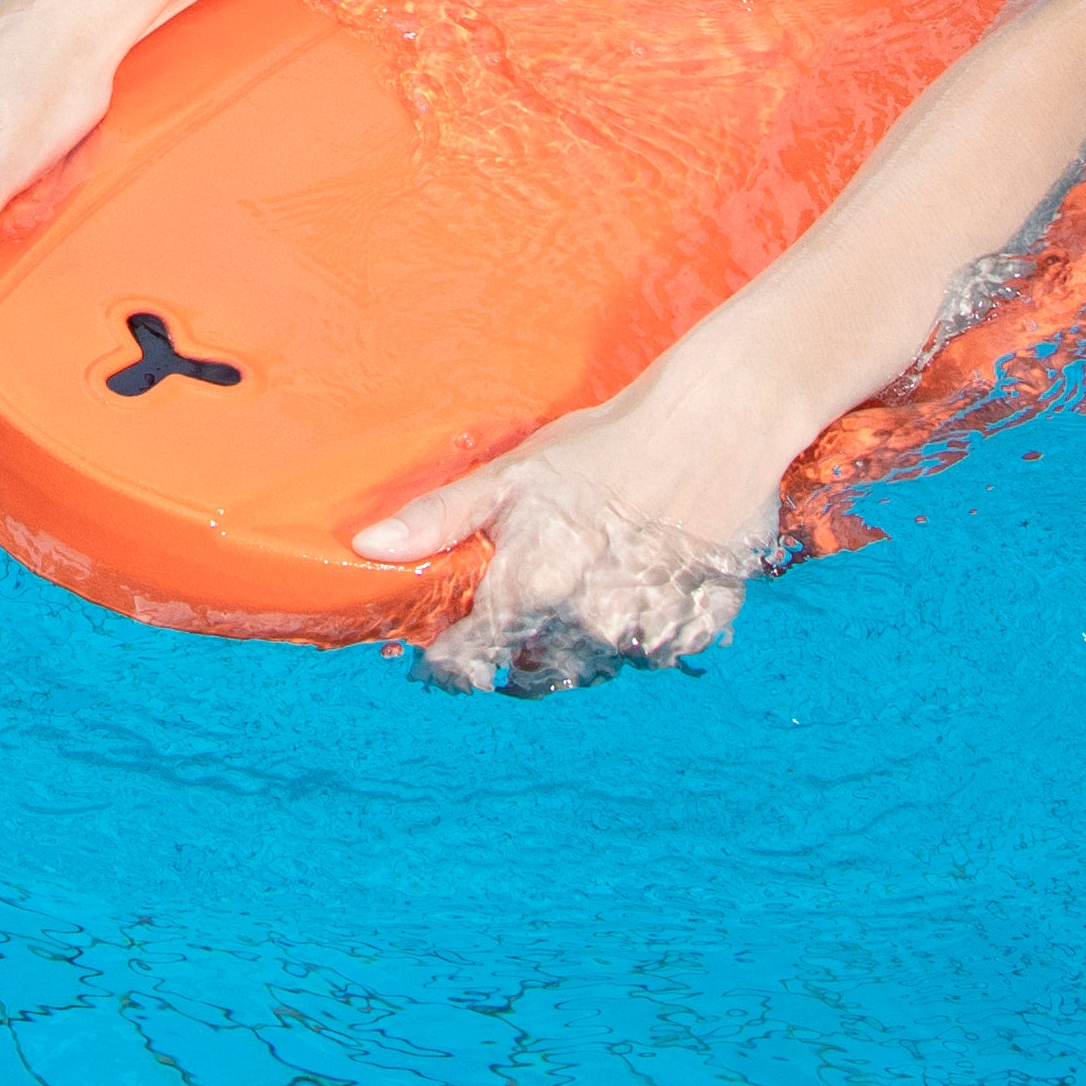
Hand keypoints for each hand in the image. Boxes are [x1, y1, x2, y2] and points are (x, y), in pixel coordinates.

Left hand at [350, 356, 799, 693]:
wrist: (720, 414)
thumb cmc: (607, 439)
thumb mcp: (515, 473)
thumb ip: (442, 519)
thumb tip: (365, 548)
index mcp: (534, 594)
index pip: (473, 664)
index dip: (460, 651)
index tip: (463, 633)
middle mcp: (591, 628)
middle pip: (537, 671)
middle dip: (527, 643)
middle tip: (546, 581)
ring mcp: (650, 632)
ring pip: (599, 664)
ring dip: (588, 637)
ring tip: (600, 569)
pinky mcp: (699, 626)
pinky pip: (658, 649)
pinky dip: (648, 624)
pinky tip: (647, 571)